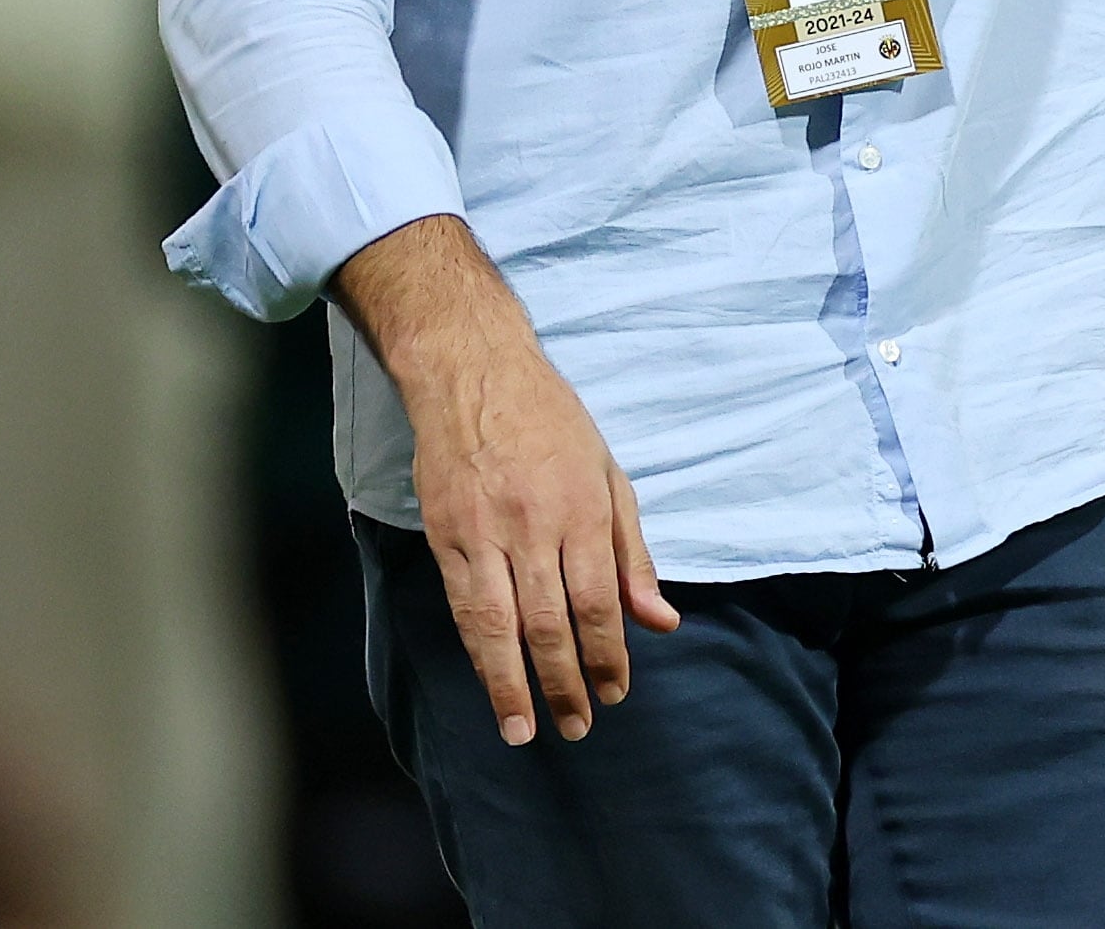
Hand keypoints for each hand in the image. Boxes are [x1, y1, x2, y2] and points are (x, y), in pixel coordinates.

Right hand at [333, 216, 679, 745]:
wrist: (475, 374)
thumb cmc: (553, 424)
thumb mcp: (610, 476)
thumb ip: (632, 552)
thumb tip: (660, 620)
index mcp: (583, 509)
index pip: (600, 601)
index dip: (609, 654)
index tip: (617, 692)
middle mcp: (534, 526)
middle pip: (551, 623)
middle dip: (567, 682)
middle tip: (579, 727)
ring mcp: (484, 533)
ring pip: (500, 625)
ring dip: (513, 685)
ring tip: (525, 730)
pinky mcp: (444, 536)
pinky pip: (463, 606)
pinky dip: (478, 651)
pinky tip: (490, 681)